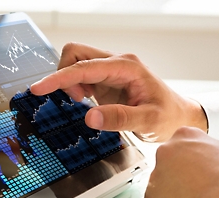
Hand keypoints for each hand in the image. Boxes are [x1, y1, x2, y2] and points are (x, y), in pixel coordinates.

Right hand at [31, 43, 206, 141]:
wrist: (179, 117)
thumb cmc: (168, 116)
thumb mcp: (149, 121)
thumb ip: (120, 119)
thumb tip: (90, 117)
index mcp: (126, 67)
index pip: (84, 67)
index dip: (59, 78)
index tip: (39, 88)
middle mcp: (116, 63)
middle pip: (75, 54)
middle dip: (64, 76)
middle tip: (77, 100)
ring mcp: (110, 70)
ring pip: (75, 63)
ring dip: (69, 82)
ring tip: (83, 102)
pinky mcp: (106, 80)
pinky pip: (80, 75)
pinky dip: (74, 87)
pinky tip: (85, 102)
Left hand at [142, 127, 218, 197]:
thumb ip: (208, 155)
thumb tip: (209, 166)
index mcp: (185, 136)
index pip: (181, 147)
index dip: (191, 164)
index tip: (198, 175)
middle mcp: (165, 152)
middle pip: (167, 167)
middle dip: (179, 180)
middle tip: (197, 193)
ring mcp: (154, 177)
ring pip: (160, 189)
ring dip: (173, 197)